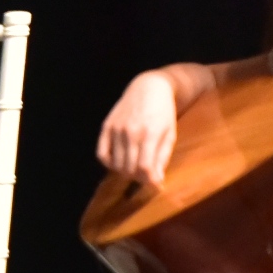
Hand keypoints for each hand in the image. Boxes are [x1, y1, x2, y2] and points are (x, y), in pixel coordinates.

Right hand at [96, 71, 181, 187]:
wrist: (149, 87)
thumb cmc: (164, 113)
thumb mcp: (170, 135)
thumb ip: (162, 159)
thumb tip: (156, 182)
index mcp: (150, 134)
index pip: (144, 168)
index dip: (150, 181)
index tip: (156, 185)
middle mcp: (130, 132)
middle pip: (129, 169)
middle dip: (139, 178)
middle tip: (147, 176)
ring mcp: (116, 129)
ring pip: (116, 164)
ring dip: (126, 172)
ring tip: (135, 168)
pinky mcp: (106, 126)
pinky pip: (102, 154)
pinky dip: (109, 164)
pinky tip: (119, 162)